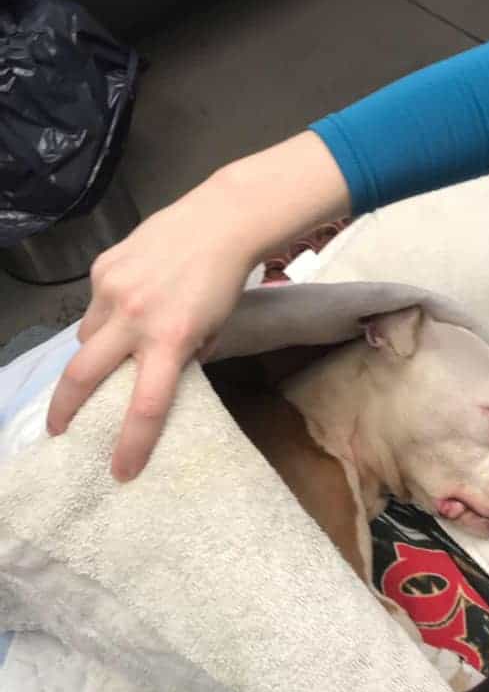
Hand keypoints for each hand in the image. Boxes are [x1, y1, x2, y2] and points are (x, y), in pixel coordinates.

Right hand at [46, 132, 349, 481]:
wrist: (221, 221)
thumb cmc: (224, 282)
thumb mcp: (212, 330)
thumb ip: (184, 357)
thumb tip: (162, 378)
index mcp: (171, 339)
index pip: (146, 406)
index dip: (132, 444)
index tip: (120, 471)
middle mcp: (135, 317)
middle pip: (83, 375)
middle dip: (65, 410)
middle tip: (59, 430)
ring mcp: (113, 289)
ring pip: (85, 338)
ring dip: (93, 353)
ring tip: (113, 351)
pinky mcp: (102, 266)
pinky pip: (92, 305)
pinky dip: (105, 315)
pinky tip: (127, 303)